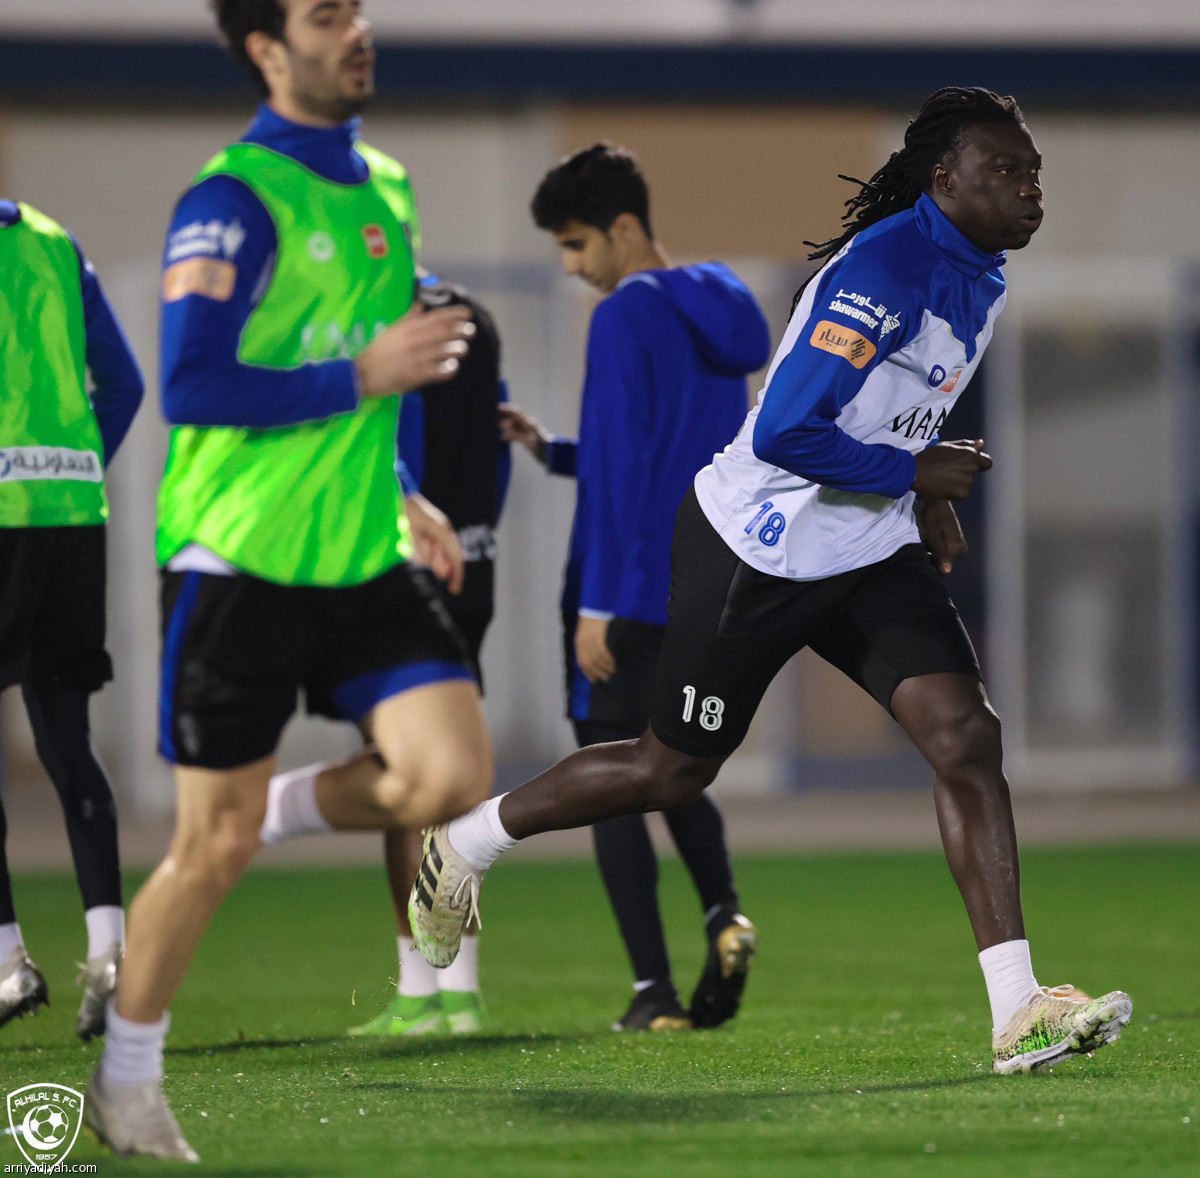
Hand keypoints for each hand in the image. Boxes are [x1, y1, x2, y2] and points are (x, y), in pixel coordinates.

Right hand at [355, 305, 474, 397]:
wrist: (361, 374)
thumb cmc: (378, 352)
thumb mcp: (391, 330)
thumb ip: (408, 318)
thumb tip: (422, 305)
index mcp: (407, 328)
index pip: (434, 317)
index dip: (453, 314)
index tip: (467, 313)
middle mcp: (412, 341)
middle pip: (440, 333)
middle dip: (458, 330)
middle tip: (472, 330)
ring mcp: (413, 358)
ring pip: (439, 351)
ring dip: (453, 349)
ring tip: (464, 348)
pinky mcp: (413, 375)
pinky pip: (434, 371)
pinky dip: (445, 369)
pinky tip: (454, 367)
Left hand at [405, 493, 463, 593]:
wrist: (394, 492)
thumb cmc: (401, 511)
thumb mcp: (408, 532)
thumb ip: (419, 549)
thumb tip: (427, 563)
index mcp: (441, 529)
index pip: (455, 557)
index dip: (457, 575)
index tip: (454, 591)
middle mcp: (443, 528)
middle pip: (451, 555)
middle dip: (444, 567)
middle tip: (437, 576)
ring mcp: (438, 527)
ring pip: (441, 551)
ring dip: (433, 559)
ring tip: (417, 550)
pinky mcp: (430, 527)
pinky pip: (433, 545)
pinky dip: (428, 552)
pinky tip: (416, 546)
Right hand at [498, 403, 553, 462]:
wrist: (554, 457)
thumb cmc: (544, 448)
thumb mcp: (529, 441)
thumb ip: (516, 434)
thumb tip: (503, 428)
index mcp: (529, 423)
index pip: (515, 412)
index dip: (505, 409)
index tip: (495, 409)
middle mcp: (529, 425)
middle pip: (513, 418)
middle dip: (503, 419)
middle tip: (493, 423)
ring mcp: (529, 432)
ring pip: (514, 426)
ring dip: (506, 428)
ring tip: (498, 433)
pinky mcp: (529, 439)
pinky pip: (517, 433)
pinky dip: (510, 435)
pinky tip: (505, 440)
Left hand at [575, 616, 615, 683]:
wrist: (594, 607)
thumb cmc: (592, 620)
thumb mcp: (586, 633)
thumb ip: (588, 644)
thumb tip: (594, 657)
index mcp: (578, 643)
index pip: (582, 662)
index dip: (588, 672)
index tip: (594, 680)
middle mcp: (582, 644)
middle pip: (589, 663)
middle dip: (597, 673)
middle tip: (606, 679)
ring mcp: (589, 641)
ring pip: (597, 659)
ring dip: (605, 668)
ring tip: (611, 673)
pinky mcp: (597, 637)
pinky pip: (603, 652)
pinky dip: (608, 660)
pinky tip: (613, 664)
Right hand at [911, 439, 992, 500]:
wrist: (916, 473)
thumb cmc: (930, 457)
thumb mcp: (947, 446)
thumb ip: (966, 444)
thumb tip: (981, 443)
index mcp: (970, 455)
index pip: (987, 463)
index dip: (980, 464)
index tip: (969, 465)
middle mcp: (971, 468)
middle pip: (973, 473)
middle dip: (963, 471)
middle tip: (947, 470)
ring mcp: (967, 482)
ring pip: (966, 483)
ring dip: (958, 482)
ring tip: (942, 478)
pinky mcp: (961, 493)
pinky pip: (961, 493)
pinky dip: (954, 491)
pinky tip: (942, 486)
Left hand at [919, 498, 967, 573]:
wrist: (937, 501)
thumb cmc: (932, 518)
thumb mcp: (932, 537)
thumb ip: (940, 554)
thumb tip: (947, 572)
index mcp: (957, 550)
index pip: (943, 569)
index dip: (930, 565)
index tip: (922, 555)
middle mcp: (961, 549)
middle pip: (943, 562)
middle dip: (932, 558)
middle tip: (924, 546)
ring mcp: (960, 544)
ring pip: (943, 555)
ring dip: (933, 552)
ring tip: (926, 541)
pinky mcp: (957, 539)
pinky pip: (945, 549)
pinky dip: (936, 547)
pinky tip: (930, 538)